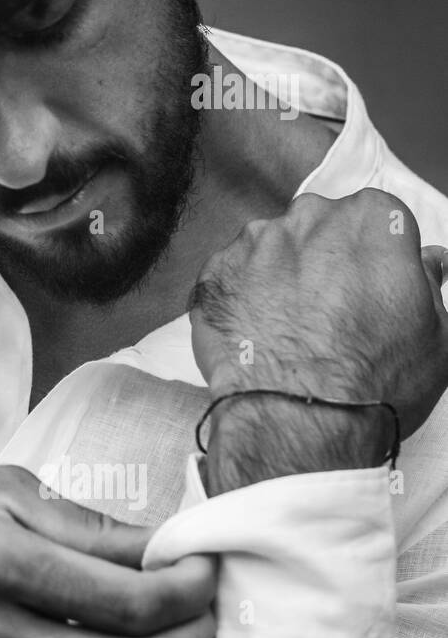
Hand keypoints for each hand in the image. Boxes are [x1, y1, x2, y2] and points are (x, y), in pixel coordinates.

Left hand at [189, 189, 447, 491]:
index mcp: (371, 220)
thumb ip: (428, 282)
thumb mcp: (435, 333)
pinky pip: (230, 274)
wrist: (299, 420)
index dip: (372, 255)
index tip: (368, 286)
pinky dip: (240, 296)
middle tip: (326, 310)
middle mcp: (308, 218)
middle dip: (322, 258)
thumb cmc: (377, 379)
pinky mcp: (213, 272)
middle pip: (317, 227)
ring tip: (287, 326)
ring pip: (270, 248)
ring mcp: (254, 243)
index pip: (374, 219)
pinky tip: (255, 332)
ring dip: (278, 275)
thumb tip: (430, 257)